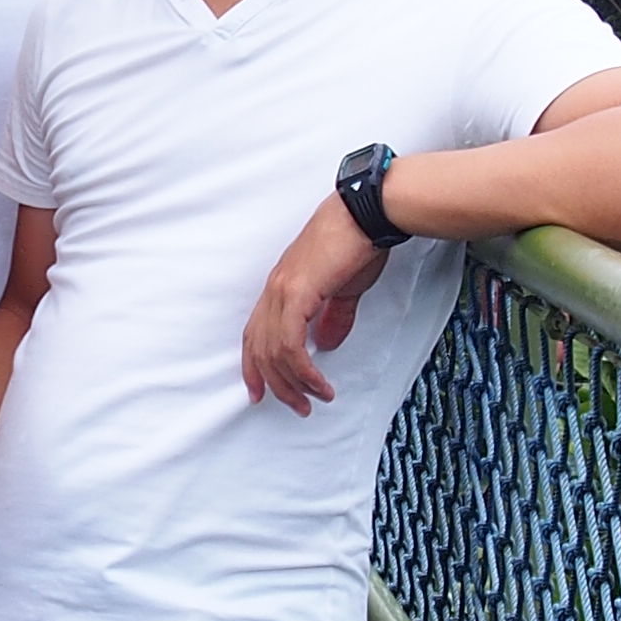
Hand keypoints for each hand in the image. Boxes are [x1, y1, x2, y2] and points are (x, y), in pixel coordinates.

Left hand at [238, 193, 388, 410]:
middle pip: (260, 349)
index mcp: (281, 286)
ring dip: (294, 382)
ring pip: (274, 351)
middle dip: (276, 384)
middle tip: (297, 407)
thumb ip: (334, 316)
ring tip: (315, 399)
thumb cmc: (358, 241)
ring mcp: (282, 290)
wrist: (366, 213)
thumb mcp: (344, 287)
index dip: (254, 366)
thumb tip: (326, 343)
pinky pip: (290, 343)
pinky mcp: (297, 292)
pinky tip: (318, 382)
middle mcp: (274, 289)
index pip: (255, 333)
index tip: (259, 393)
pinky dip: (302, 369)